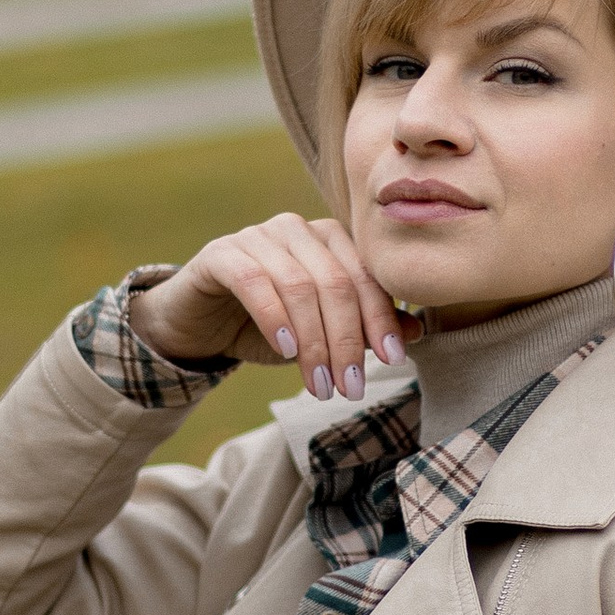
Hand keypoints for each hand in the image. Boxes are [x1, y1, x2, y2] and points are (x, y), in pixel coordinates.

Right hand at [128, 214, 404, 399]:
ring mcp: (257, 236)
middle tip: (350, 386)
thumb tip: (415, 334)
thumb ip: (363, 328)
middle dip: (347, 340)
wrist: (200, 325)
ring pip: (299, 285)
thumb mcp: (320, 335)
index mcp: (330, 240)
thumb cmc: (267, 327)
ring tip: (319, 385)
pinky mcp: (221, 253)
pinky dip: (274, 316)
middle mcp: (297, 229)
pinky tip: (286, 350)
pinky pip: (253, 281)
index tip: (395, 359)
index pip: (365, 276)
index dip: (382, 318)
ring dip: (313, 341)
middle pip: (336, 283)